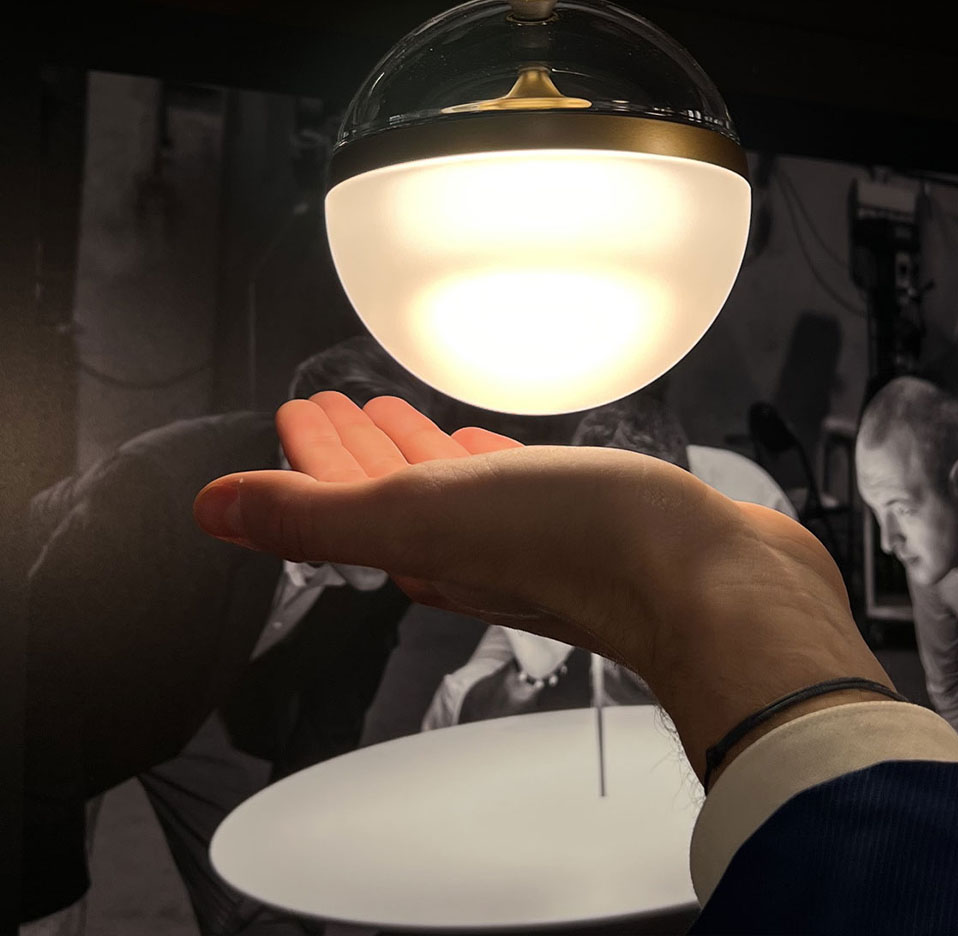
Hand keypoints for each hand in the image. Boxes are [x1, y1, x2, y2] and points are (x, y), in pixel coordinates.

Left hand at [194, 392, 893, 784]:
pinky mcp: (585, 519)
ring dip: (416, 453)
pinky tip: (490, 446)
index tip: (295, 416)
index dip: (308, 457)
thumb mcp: (428, 515)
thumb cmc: (581, 547)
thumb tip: (213, 511)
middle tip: (335, 408)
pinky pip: (514, 484)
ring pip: (450, 486)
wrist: (710, 582)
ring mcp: (528, 535)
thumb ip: (318, 517)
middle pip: (390, 489)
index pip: (341, 497)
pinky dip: (485, 462)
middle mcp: (468, 546)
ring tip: (401, 418)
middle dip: (356, 449)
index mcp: (422, 544)